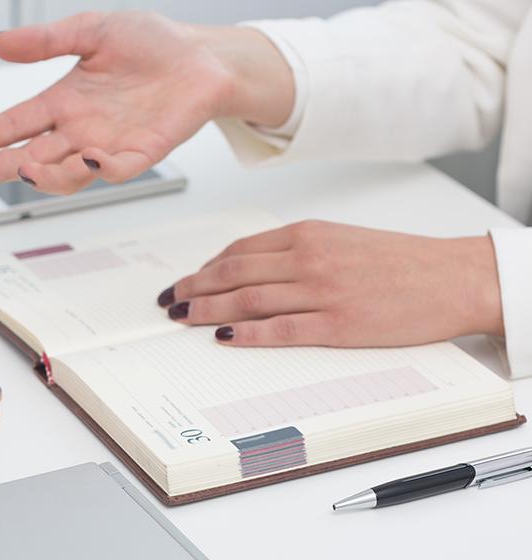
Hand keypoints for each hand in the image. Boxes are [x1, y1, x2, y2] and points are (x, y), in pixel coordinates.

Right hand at [0, 11, 293, 193]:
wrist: (203, 56)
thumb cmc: (153, 44)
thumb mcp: (91, 32)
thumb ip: (46, 41)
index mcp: (65, 101)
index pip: (16, 123)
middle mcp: (81, 129)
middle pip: (33, 155)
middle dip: (4, 164)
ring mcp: (109, 144)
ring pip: (68, 173)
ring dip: (47, 175)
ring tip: (28, 168)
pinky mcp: (142, 152)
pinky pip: (118, 170)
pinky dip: (102, 169)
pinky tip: (88, 159)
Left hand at [157, 220, 503, 345]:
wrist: (452, 278)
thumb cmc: (398, 261)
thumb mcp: (341, 240)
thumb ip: (297, 251)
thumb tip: (251, 268)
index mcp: (307, 234)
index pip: (239, 251)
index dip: (204, 268)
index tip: (186, 281)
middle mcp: (308, 258)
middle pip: (232, 273)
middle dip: (194, 289)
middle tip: (170, 302)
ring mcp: (321, 292)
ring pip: (247, 300)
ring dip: (207, 310)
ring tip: (184, 320)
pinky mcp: (337, 325)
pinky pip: (280, 330)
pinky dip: (247, 334)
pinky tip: (224, 338)